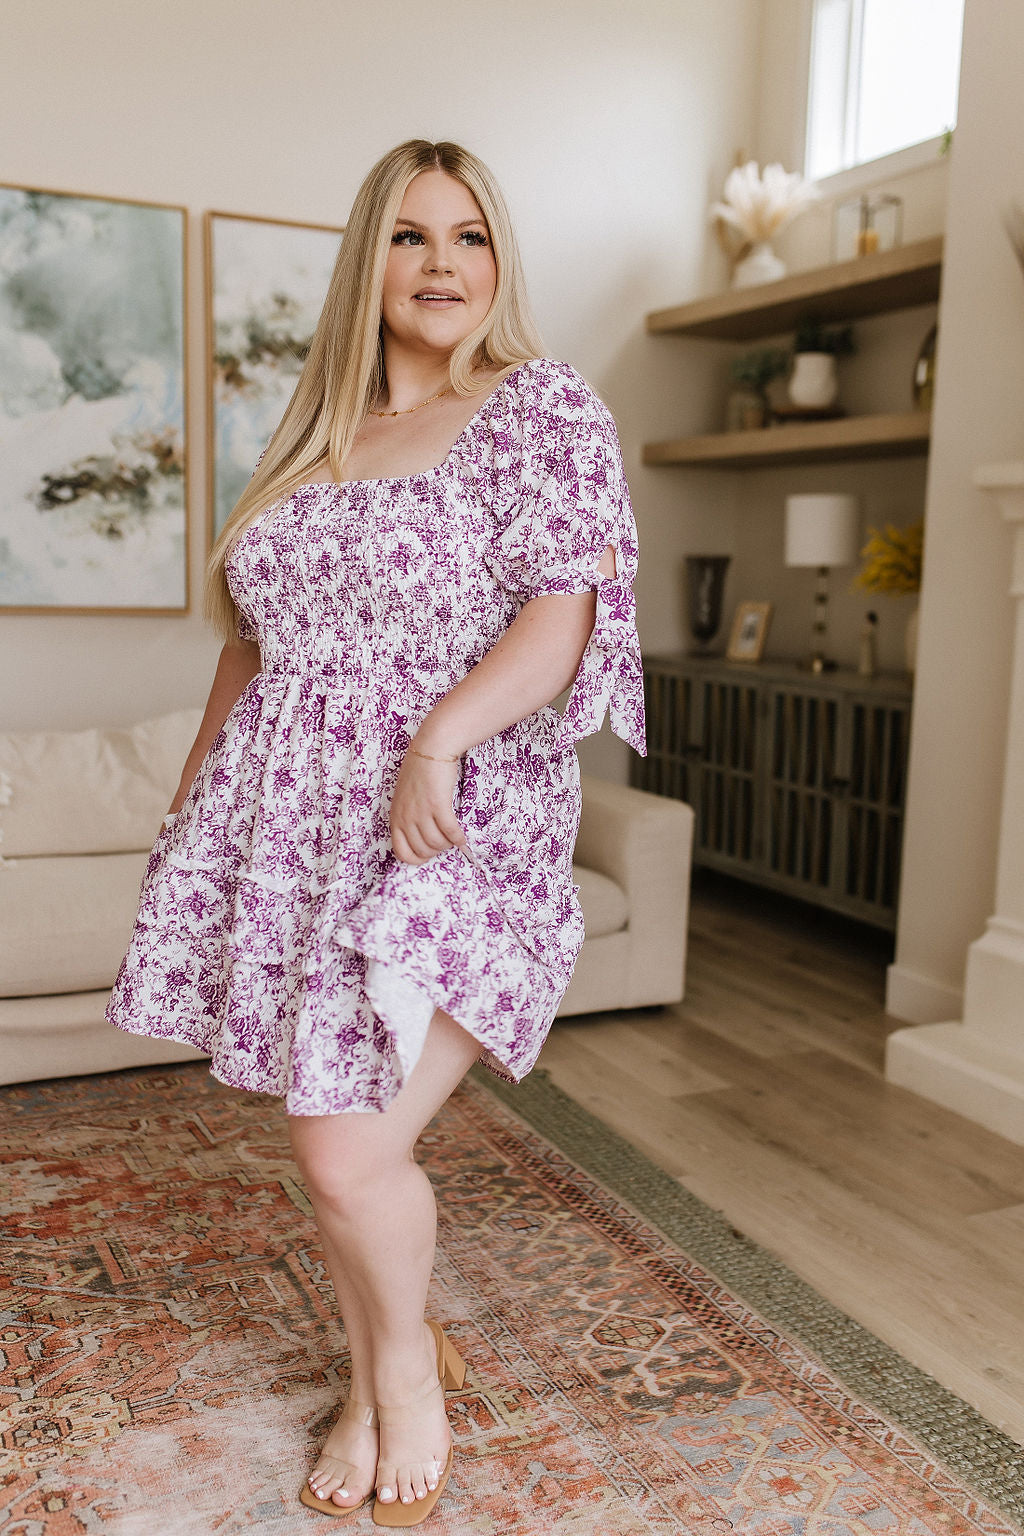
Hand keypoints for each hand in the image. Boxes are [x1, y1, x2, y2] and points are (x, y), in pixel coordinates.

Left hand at [390, 747, 466, 865]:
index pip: (402, 853)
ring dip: (448, 844)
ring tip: (452, 837)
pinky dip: (458, 838)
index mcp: (395, 817)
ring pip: (437, 844)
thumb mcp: (405, 798)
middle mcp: (406, 817)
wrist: (430, 749)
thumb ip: (408, 817)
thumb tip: (421, 838)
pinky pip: (450, 832)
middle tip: (444, 842)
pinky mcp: (438, 805)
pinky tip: (462, 838)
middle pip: (423, 851)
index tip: (428, 854)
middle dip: (436, 851)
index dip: (417, 859)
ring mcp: (421, 812)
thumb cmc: (419, 772)